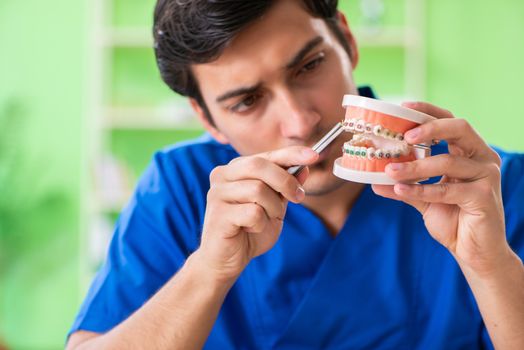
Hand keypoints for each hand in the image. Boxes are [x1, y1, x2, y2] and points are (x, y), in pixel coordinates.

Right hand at [197, 146, 318, 281]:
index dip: (291, 154)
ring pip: (258, 189)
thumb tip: (304, 167)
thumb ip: (286, 186)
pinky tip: (250, 229)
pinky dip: (260, 223)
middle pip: (259, 166)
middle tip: (298, 198)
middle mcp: (222, 175)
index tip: (314, 155)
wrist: (226, 260)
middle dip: (285, 181)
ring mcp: (217, 194)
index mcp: (235, 169)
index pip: (266, 155)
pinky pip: (252, 212)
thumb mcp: (275, 206)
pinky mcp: (218, 214)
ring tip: (267, 219)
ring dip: (273, 208)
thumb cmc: (249, 230)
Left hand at [372, 102, 510, 277]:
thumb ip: (403, 185)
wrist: (473, 252)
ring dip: (414, 167)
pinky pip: (447, 189)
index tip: (403, 107)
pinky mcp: (484, 197)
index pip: (451, 121)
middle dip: (429, 127)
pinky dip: (421, 189)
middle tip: (403, 136)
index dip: (428, 112)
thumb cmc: (453, 220)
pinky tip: (399, 190)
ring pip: (447, 161)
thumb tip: (373, 180)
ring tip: (389, 170)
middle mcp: (482, 158)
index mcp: (469, 153)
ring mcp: (486, 176)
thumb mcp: (424, 198)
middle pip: (459, 128)